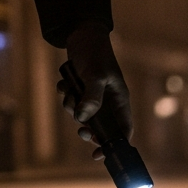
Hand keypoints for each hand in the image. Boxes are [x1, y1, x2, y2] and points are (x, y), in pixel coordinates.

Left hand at [57, 22, 131, 160]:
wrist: (81, 33)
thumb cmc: (95, 52)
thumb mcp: (96, 75)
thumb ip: (91, 97)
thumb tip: (83, 119)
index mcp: (120, 100)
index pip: (123, 130)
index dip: (114, 144)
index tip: (99, 154)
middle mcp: (109, 102)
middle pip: (101, 128)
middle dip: (89, 130)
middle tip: (81, 131)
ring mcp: (95, 97)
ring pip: (83, 115)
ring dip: (71, 109)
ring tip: (68, 93)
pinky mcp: (81, 91)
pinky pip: (73, 103)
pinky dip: (66, 97)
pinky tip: (64, 84)